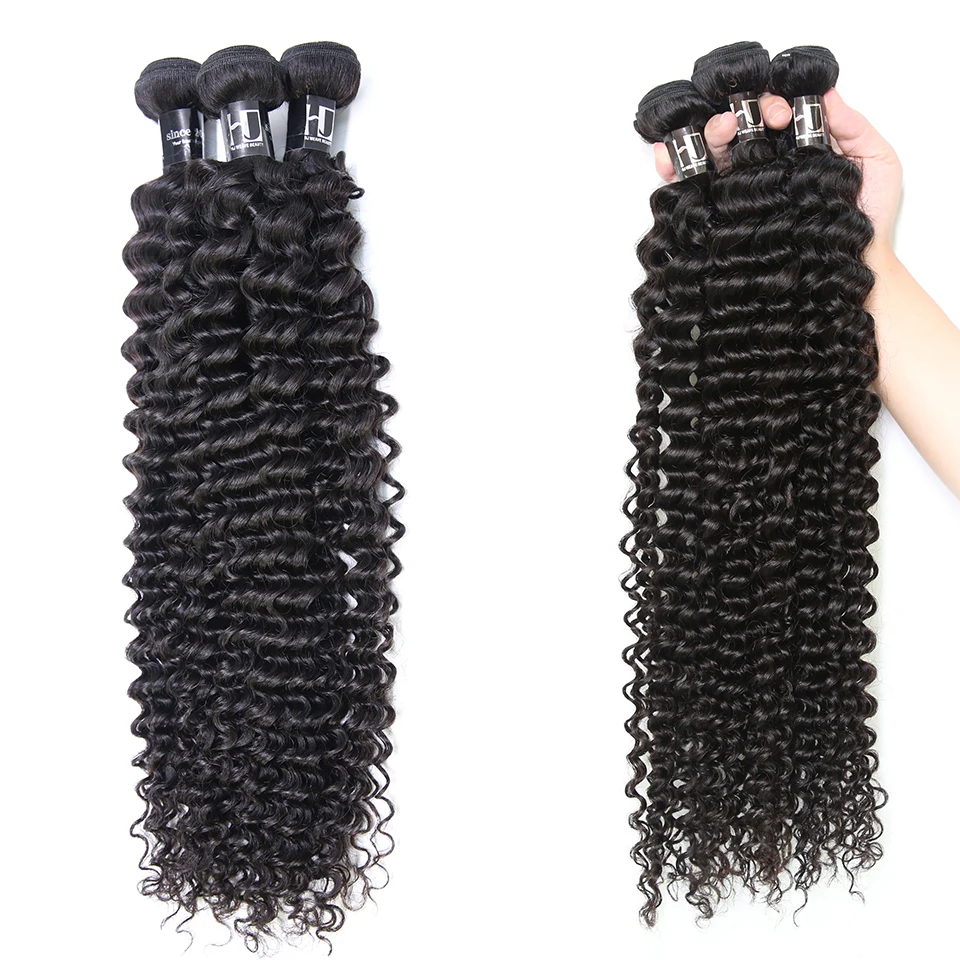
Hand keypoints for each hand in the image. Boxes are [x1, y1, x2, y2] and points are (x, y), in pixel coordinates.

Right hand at [652, 90, 902, 249]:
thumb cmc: (867, 222)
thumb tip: (827, 94)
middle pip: (737, 128)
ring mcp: (742, 189)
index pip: (772, 112)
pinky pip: (692, 189)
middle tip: (738, 123)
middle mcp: (765, 164)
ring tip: (714, 133)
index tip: (781, 116)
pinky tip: (666, 158)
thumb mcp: (877, 164)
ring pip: (712, 153)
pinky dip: (673, 170)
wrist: (854, 273)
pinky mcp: (724, 215)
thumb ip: (855, 128)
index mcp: (796, 146)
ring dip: (705, 135)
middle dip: (733, 117)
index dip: (770, 104)